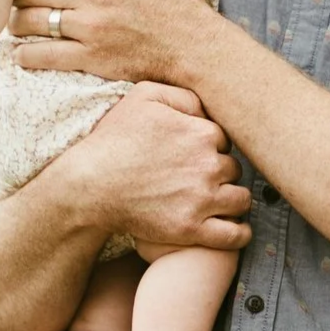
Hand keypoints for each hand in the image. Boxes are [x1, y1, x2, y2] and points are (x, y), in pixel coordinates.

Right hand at [61, 80, 251, 254]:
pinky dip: (240, 233)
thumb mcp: (143, 96)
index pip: (225, 141)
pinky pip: (234, 235)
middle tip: (201, 178)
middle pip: (234, 169)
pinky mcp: (192, 230)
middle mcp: (207, 166)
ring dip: (233, 199)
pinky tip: (236, 229)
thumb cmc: (112, 140)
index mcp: (200, 133)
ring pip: (241, 200)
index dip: (212, 147)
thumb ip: (183, 96)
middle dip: (221, 172)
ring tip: (220, 201)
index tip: (196, 155)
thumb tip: (207, 110)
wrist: (88, 185)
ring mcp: (202, 200)